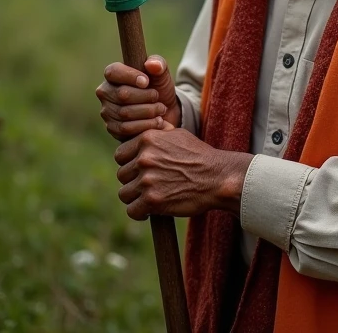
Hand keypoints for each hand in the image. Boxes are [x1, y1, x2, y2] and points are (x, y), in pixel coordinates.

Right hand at [96, 55, 181, 139]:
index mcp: (114, 75)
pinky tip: (157, 121)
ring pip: (125, 112)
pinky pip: (126, 128)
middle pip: (122, 94)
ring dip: (148, 111)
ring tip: (161, 109)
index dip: (130, 76)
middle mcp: (106, 93)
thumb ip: (158, 63)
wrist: (163, 112)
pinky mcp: (112, 129)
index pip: (113, 72)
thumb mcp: (161, 73)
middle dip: (146, 96)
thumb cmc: (158, 88)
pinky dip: (145, 125)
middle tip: (157, 97)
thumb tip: (151, 64)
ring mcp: (107, 112)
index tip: (147, 81)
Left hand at [114, 128, 252, 220]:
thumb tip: (150, 124)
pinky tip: (148, 211)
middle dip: (132, 181)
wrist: (216, 177)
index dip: (128, 163)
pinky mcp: (152, 200)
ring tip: (147, 198)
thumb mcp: (178, 135)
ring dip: (135, 197)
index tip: (137, 171)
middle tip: (146, 185)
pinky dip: (139, 213)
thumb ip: (159, 132)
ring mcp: (147, 180)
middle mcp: (144, 158)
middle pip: (121, 175)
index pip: (120, 154)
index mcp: (147, 139)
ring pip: (124, 194)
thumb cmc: (199, 155)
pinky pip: (132, 210)